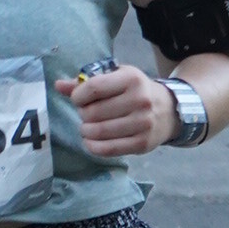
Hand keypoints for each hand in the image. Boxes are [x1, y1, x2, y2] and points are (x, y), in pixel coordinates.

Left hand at [56, 65, 178, 155]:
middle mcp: (140, 100)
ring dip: (85, 130)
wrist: (170, 110)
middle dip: (82, 114)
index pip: (93, 88)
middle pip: (93, 112)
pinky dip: (92, 147)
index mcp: (131, 79)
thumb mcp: (116, 78)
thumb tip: (58, 85)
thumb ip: (87, 82)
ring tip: (88, 127)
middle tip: (85, 114)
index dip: (78, 96)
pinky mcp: (142, 143)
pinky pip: (108, 149)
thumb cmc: (136, 91)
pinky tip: (90, 141)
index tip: (77, 99)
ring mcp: (142, 123)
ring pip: (98, 131)